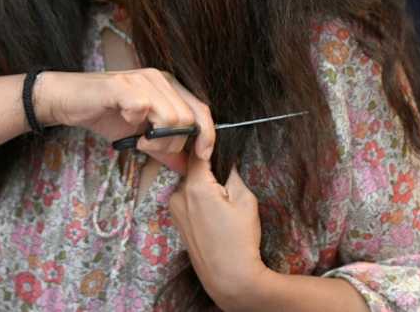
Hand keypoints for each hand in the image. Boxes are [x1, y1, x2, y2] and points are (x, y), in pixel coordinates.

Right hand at [36, 69, 215, 173]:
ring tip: (138, 138)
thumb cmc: (105, 114)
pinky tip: (125, 122)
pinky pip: (143, 108)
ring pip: (171, 116)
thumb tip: (186, 167)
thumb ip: (164, 148)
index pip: (201, 109)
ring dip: (156, 137)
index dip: (207, 135)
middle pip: (188, 118)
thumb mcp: (140, 135)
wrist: (68, 100)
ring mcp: (141, 79)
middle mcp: (158, 78)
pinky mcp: (122, 85)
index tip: (201, 156)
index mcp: (168, 86)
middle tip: (150, 146)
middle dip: (173, 142)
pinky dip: (135, 123)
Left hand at [169, 155, 269, 311]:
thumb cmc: (239, 239)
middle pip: (192, 170)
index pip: (197, 153)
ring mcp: (174, 210)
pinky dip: (198, 201)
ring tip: (222, 206)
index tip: (218, 142)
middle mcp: (177, 195)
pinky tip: (214, 216)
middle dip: (209, 172)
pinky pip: (187, 201)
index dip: (208, 145)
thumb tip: (226, 160)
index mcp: (194, 186)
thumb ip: (232, 174)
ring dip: (203, 187)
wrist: (228, 277)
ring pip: (190, 186)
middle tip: (228, 184)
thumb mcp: (245, 200)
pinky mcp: (176, 223)